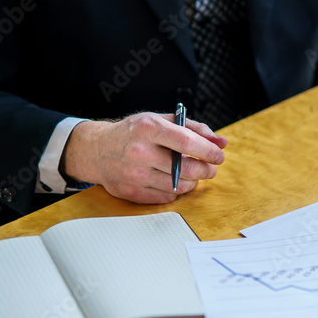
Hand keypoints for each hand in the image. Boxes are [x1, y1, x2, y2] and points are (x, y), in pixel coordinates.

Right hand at [61, 112, 227, 203]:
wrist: (96, 150)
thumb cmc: (133, 133)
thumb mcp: (161, 120)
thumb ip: (194, 128)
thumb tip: (221, 142)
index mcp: (148, 128)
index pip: (188, 142)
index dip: (209, 151)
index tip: (219, 155)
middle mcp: (140, 152)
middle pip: (187, 168)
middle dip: (206, 170)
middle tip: (210, 168)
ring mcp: (134, 174)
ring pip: (180, 186)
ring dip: (193, 181)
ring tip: (192, 173)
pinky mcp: (131, 192)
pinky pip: (166, 197)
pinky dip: (176, 190)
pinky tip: (173, 180)